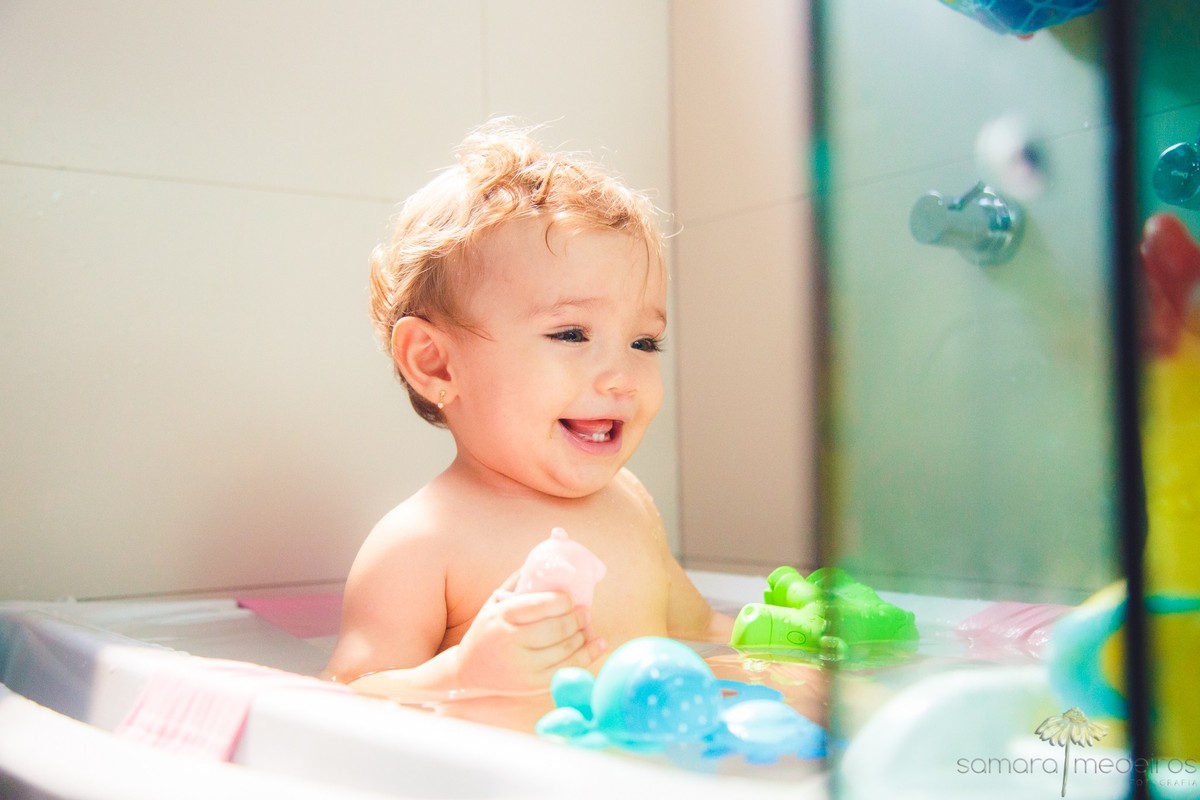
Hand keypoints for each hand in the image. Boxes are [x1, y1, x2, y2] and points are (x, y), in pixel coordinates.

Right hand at [454, 572, 606, 693]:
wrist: (469, 671)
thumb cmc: (488, 630)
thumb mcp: (495, 603)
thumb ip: (519, 582)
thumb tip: (550, 560)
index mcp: (502, 616)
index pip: (541, 604)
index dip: (563, 600)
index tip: (570, 598)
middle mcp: (511, 641)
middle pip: (558, 628)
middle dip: (578, 618)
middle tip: (584, 612)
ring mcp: (522, 666)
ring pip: (565, 649)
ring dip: (582, 635)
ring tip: (586, 627)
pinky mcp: (532, 685)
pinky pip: (567, 669)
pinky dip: (587, 655)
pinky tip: (597, 643)